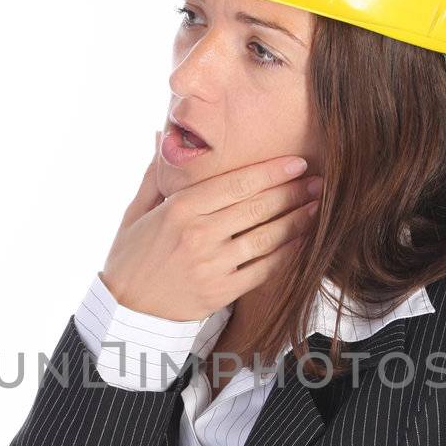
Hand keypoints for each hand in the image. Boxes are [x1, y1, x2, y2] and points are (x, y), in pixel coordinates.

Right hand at [99, 131, 322, 320]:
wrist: (126, 311)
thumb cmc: (131, 257)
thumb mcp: (136, 212)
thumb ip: (155, 174)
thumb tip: (162, 134)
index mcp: (180, 209)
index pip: (236, 183)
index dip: (271, 172)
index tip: (297, 163)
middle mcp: (199, 234)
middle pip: (257, 207)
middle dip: (293, 192)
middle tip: (319, 181)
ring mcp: (212, 265)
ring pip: (266, 237)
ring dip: (297, 220)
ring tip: (317, 207)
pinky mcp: (222, 292)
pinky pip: (263, 269)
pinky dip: (287, 254)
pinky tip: (302, 241)